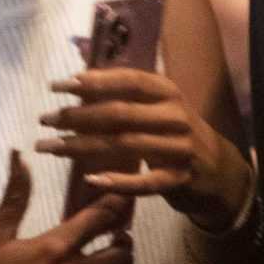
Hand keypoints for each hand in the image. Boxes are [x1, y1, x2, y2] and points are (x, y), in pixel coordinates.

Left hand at [38, 68, 251, 231]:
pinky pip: (145, 182)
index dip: (93, 81)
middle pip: (120, 114)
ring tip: (50, 146)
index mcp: (169, 92)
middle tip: (46, 119)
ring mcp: (180, 149)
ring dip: (83, 146)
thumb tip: (77, 81)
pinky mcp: (179, 179)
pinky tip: (90, 179)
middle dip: (78, 116)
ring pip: (125, 145)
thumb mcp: (159, 107)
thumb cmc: (175, 133)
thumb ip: (127, 96)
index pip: (129, 81)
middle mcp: (176, 116)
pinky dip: (117, 181)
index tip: (58, 85)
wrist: (217, 169)